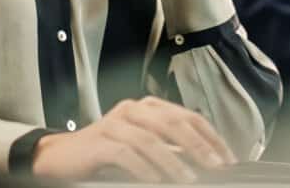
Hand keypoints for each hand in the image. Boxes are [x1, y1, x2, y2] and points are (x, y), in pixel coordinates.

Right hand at [31, 96, 237, 182]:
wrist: (61, 157)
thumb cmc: (105, 154)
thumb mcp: (142, 147)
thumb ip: (169, 149)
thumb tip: (204, 162)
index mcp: (148, 107)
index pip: (188, 116)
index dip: (210, 136)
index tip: (228, 158)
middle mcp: (133, 110)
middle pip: (172, 123)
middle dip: (199, 146)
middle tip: (215, 166)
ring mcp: (114, 123)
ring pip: (151, 139)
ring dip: (173, 162)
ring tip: (188, 179)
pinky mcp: (99, 141)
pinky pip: (125, 153)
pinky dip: (143, 168)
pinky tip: (155, 181)